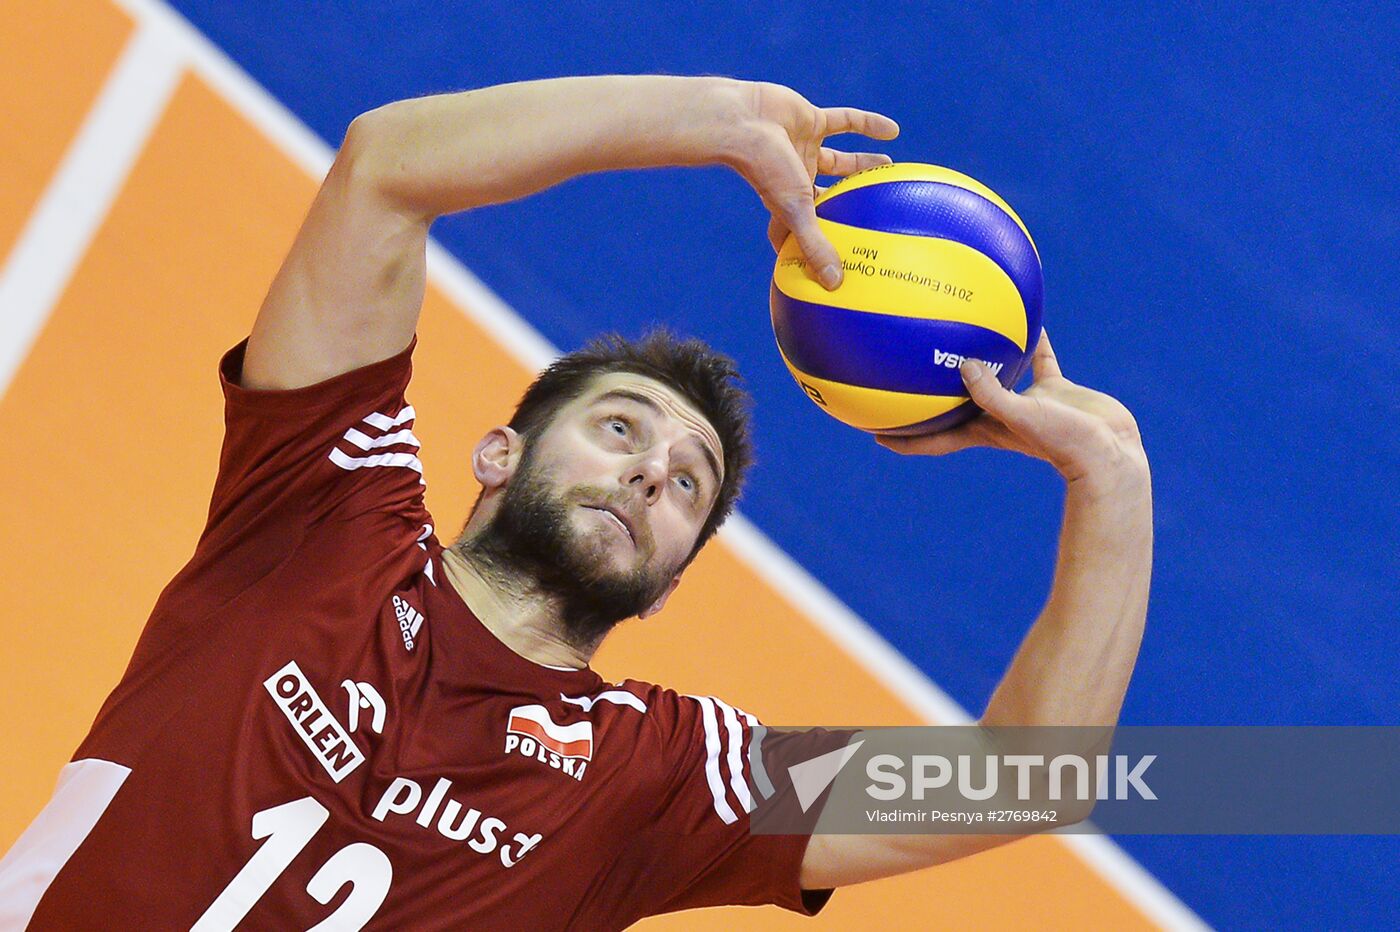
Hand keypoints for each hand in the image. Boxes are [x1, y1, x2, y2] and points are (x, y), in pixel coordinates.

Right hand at [719, 81, 898, 289]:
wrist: (742, 122)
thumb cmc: (764, 169)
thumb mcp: (796, 212)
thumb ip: (815, 247)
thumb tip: (834, 285)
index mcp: (790, 204)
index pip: (803, 232)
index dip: (815, 247)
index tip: (832, 262)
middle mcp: (796, 178)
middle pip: (828, 195)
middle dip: (848, 202)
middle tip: (876, 212)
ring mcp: (803, 148)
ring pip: (839, 159)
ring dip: (862, 163)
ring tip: (888, 167)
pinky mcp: (810, 119)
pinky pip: (845, 121)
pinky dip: (868, 124)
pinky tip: (893, 132)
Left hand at [876, 332, 1147, 485]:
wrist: (1112, 452)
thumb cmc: (1065, 443)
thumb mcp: (1022, 417)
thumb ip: (992, 393)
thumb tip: (964, 364)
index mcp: (984, 430)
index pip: (932, 437)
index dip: (902, 437)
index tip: (870, 430)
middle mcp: (999, 416)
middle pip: (953, 404)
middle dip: (928, 392)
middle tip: (900, 369)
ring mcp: (1027, 401)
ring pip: (993, 374)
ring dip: (977, 357)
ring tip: (958, 329)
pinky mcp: (1054, 388)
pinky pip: (1035, 356)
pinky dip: (1029, 338)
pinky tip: (1021, 311)